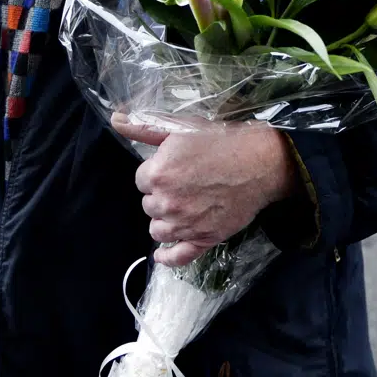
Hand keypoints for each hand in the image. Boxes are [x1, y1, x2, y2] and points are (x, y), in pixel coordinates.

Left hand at [112, 113, 297, 267]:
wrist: (260, 162)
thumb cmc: (221, 141)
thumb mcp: (180, 128)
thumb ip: (144, 127)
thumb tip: (116, 119)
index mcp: (157, 174)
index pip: (141, 180)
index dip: (156, 173)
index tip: (172, 168)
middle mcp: (167, 203)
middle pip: (149, 205)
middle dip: (160, 196)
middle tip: (183, 184)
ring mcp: (185, 224)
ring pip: (158, 231)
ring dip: (164, 221)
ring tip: (179, 209)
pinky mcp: (204, 239)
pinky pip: (179, 256)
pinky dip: (168, 257)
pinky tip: (162, 255)